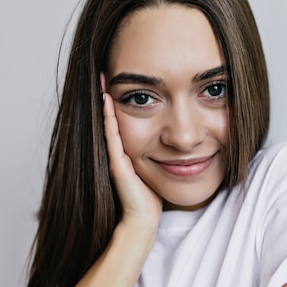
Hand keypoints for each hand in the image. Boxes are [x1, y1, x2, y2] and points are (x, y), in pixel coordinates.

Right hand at [101, 79, 161, 228]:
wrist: (143, 220)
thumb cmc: (153, 198)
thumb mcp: (161, 167)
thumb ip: (163, 152)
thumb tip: (183, 138)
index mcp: (131, 147)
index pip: (126, 115)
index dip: (123, 95)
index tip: (124, 73)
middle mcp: (121, 149)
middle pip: (116, 115)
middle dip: (114, 90)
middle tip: (107, 66)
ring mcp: (116, 155)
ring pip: (111, 121)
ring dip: (105, 99)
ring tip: (102, 75)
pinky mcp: (117, 164)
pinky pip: (112, 136)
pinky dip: (109, 118)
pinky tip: (107, 100)